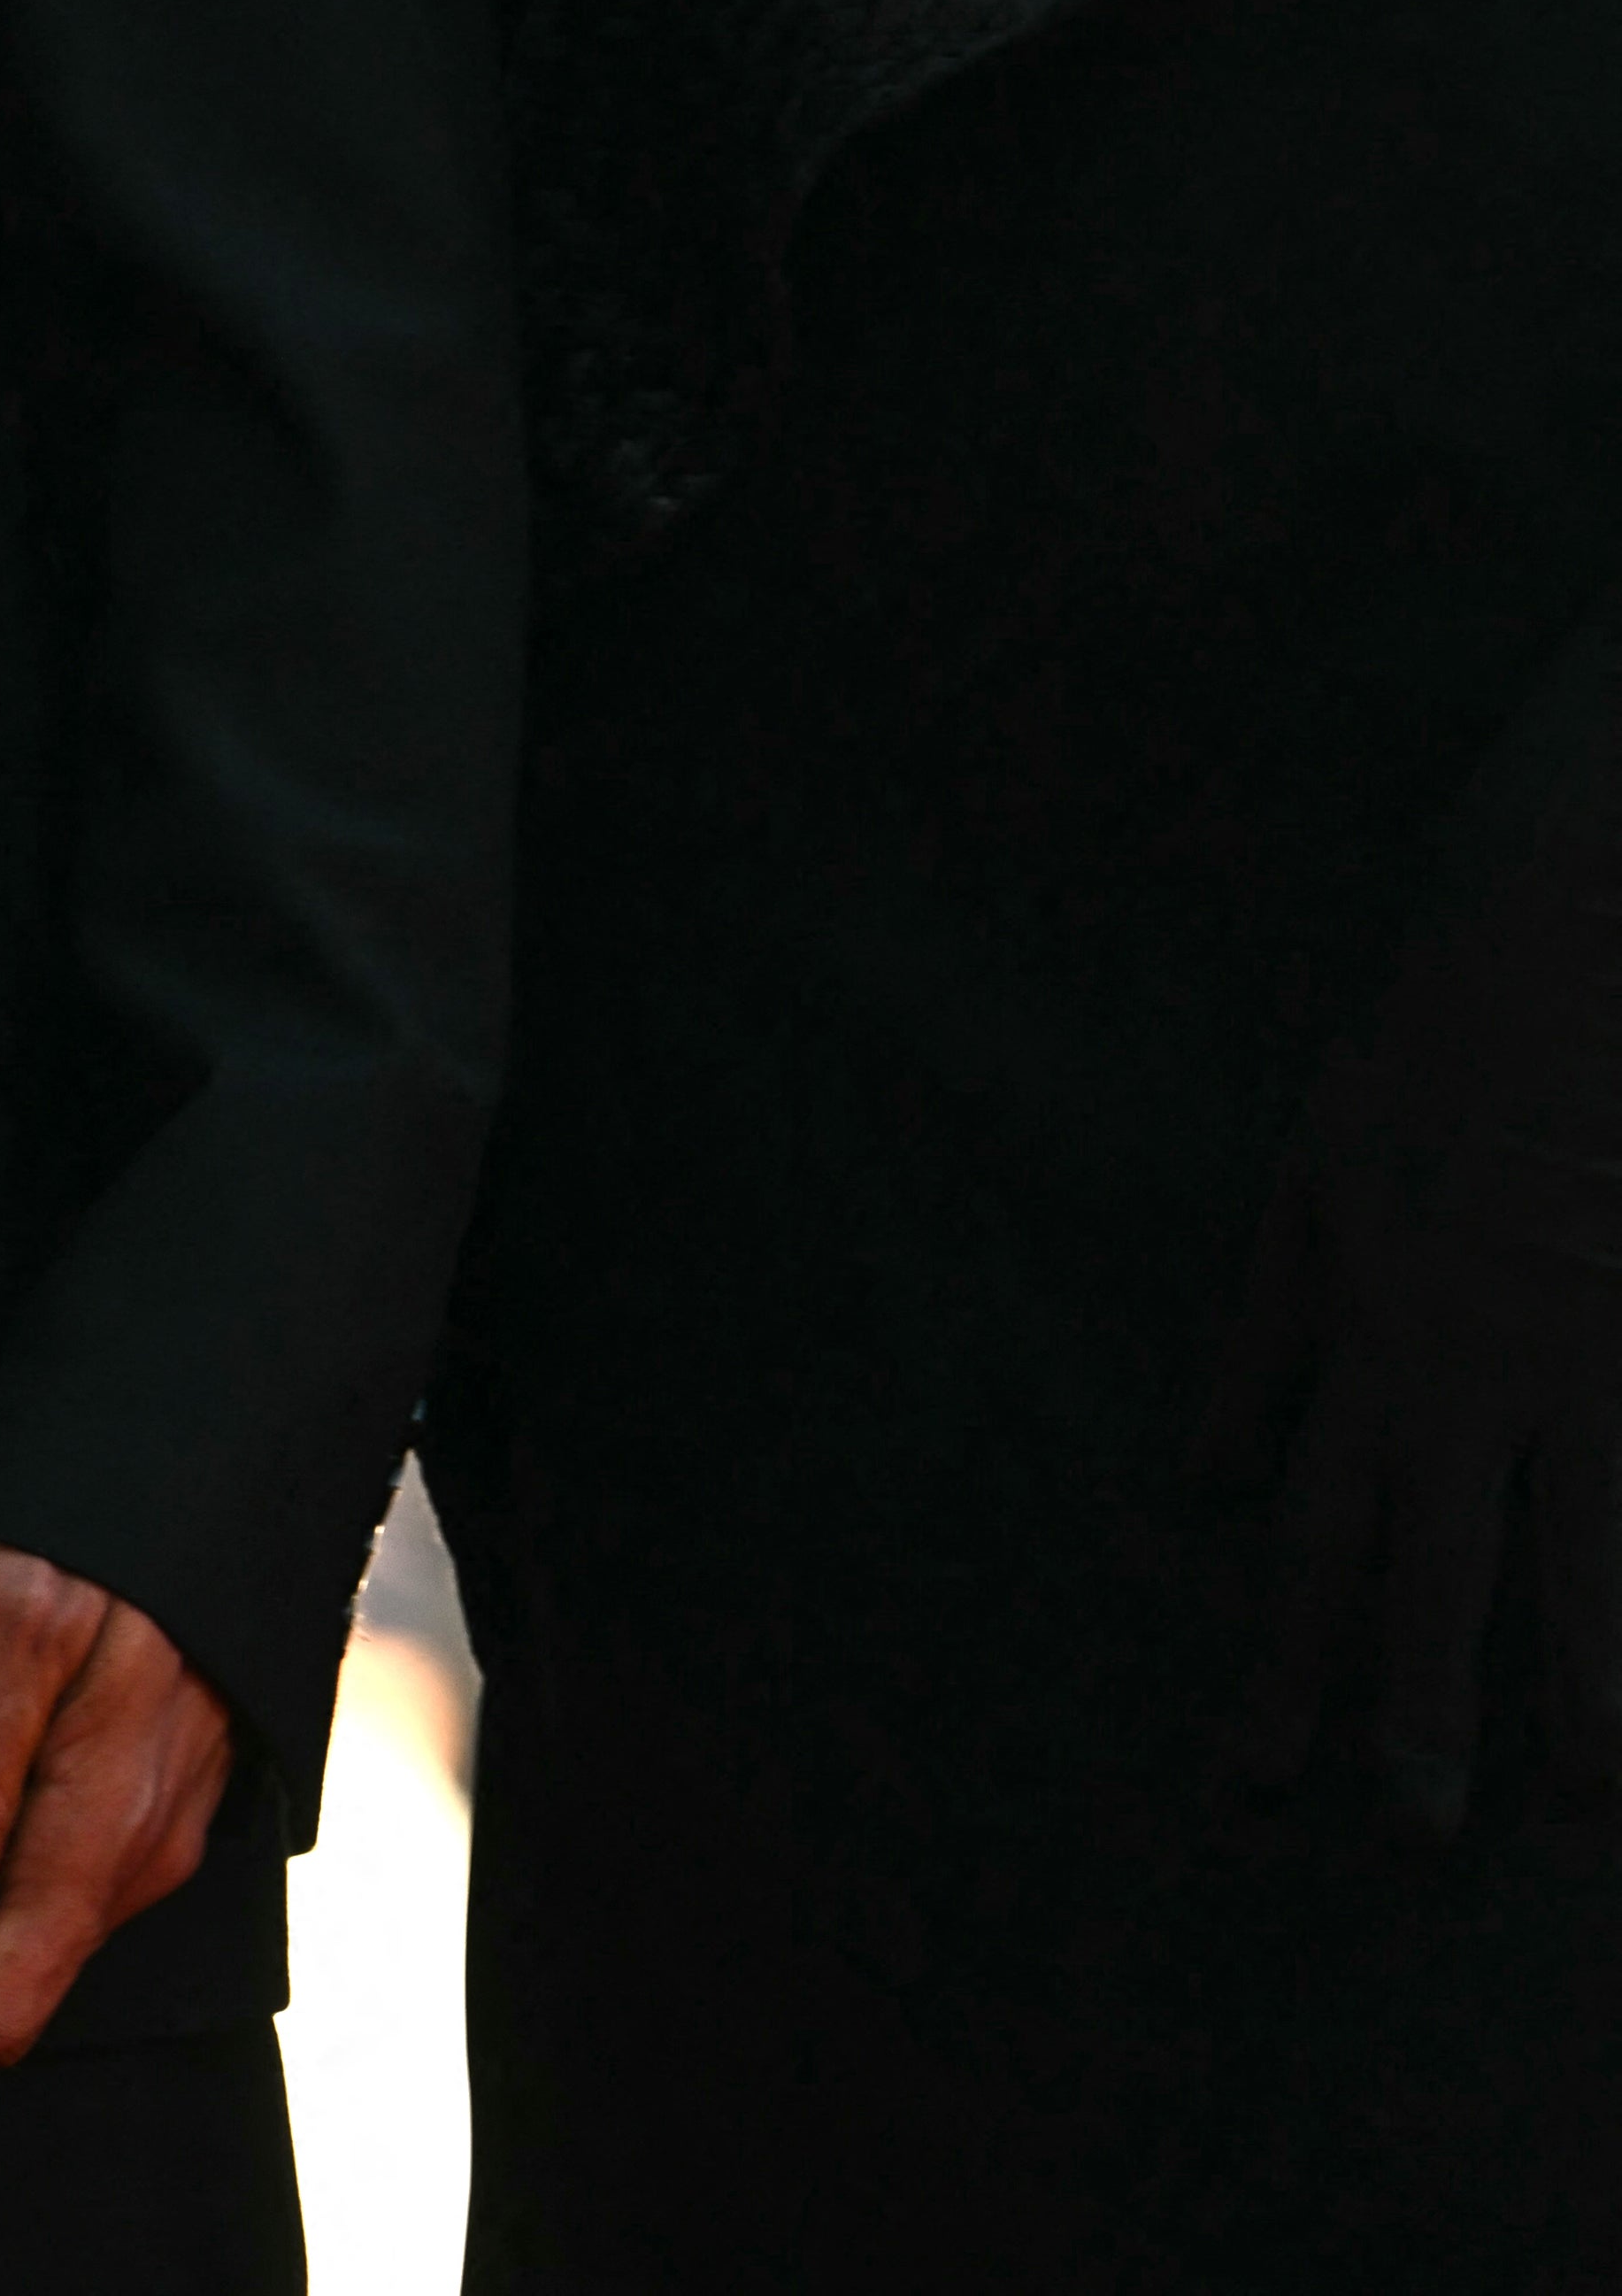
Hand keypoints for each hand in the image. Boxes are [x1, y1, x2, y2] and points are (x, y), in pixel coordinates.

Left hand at [1206, 866, 1621, 1833]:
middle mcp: (1470, 1364)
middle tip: (1401, 1842)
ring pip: (1585, 1549)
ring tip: (1581, 1805)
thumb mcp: (1306, 1193)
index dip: (1277, 1668)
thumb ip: (1258, 1349)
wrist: (1567, 935)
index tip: (1254, 1784)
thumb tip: (1196, 1486)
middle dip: (1410, 1711)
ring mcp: (1593, 1350)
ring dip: (1584, 1686)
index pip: (1306, 1539)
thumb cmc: (1435, 1065)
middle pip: (1430, 1568)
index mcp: (1365, 1337)